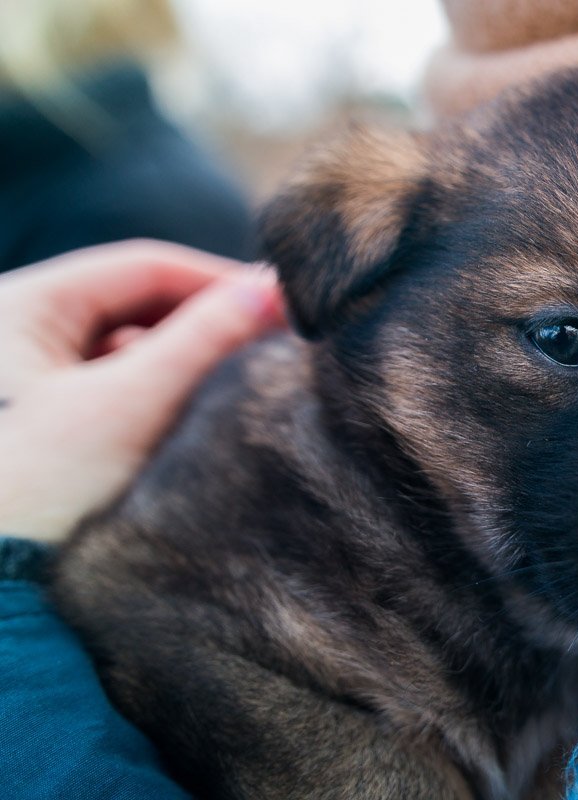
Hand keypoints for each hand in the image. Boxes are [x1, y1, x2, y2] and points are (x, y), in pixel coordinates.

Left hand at [0, 240, 285, 541]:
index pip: (143, 265)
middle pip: (134, 306)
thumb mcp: (128, 409)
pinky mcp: (32, 423)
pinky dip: (151, 397)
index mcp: (16, 305)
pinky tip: (183, 425)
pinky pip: (107, 388)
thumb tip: (273, 289)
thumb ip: (204, 341)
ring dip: (180, 365)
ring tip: (228, 393)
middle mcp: (9, 331)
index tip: (282, 307)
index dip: (220, 281)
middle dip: (203, 327)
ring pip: (124, 349)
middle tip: (266, 350)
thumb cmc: (35, 496)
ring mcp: (18, 380)